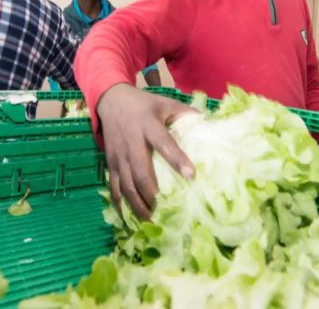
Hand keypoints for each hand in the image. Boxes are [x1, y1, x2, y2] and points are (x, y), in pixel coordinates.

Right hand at [96, 83, 195, 219]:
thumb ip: (184, 112)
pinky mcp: (110, 162)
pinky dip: (119, 202)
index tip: (191, 175)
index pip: (164, 144)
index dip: (177, 159)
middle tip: (164, 210)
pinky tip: (127, 215)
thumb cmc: (142, 104)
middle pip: (141, 172)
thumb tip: (208, 122)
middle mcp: (133, 143)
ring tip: (149, 219)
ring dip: (137, 203)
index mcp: (149, 126)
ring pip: (126, 184)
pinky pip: (113, 185)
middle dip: (152, 193)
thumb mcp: (163, 103)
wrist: (110, 101)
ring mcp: (119, 155)